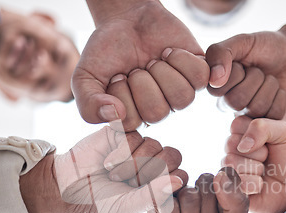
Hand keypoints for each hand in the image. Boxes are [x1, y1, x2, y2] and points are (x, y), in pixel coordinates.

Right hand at [21, 126, 186, 212]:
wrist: (66, 188)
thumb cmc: (98, 203)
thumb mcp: (128, 206)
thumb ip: (155, 195)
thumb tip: (179, 179)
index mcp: (159, 181)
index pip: (182, 174)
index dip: (165, 183)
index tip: (143, 194)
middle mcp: (152, 160)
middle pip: (172, 156)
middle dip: (149, 173)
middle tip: (128, 183)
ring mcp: (138, 145)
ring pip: (154, 145)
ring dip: (131, 165)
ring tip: (113, 175)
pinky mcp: (122, 131)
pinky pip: (135, 136)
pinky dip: (121, 153)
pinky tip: (107, 162)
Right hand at [72, 1, 208, 130]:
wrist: (126, 18)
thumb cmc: (105, 51)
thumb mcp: (84, 77)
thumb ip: (89, 104)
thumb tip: (115, 115)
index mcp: (133, 117)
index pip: (131, 121)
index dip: (121, 94)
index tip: (116, 76)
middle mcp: (159, 109)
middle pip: (158, 113)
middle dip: (142, 81)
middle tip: (135, 67)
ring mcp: (179, 93)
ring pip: (182, 98)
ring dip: (162, 71)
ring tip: (152, 60)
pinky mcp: (197, 74)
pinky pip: (201, 77)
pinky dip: (182, 59)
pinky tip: (169, 53)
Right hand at [206, 31, 285, 116]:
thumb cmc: (266, 46)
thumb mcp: (242, 41)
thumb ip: (220, 52)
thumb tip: (213, 79)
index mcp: (217, 85)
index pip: (218, 89)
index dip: (237, 72)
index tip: (243, 63)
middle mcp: (228, 102)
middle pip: (236, 102)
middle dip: (255, 79)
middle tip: (260, 71)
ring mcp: (248, 113)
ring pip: (256, 109)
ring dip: (269, 87)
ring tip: (270, 79)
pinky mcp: (268, 120)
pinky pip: (273, 115)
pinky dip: (281, 98)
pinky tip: (279, 90)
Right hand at [223, 116, 285, 212]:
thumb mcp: (284, 132)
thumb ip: (262, 127)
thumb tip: (242, 146)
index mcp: (241, 132)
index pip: (236, 124)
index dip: (256, 134)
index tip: (268, 142)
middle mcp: (231, 150)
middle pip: (230, 144)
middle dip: (257, 153)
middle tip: (267, 159)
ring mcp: (228, 169)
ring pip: (231, 162)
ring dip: (255, 169)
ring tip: (263, 172)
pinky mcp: (229, 189)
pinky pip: (234, 182)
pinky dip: (253, 184)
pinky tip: (259, 185)